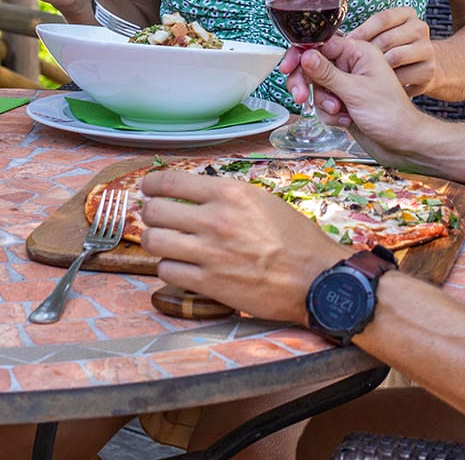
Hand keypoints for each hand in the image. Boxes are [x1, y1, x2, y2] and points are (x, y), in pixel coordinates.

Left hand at [139, 168, 347, 321]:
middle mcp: (215, 220)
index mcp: (230, 194)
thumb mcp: (264, 202)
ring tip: (166, 244)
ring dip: (156, 242)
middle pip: (154, 211)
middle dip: (151, 215)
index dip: (152, 184)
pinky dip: (169, 268)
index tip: (149, 189)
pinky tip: (180, 266)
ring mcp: (209, 253)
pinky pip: (167, 271)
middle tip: (156, 219)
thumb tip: (197, 197)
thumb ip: (228, 197)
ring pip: (154, 241)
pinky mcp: (208, 283)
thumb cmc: (296, 240)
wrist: (316, 279)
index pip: (170, 181)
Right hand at [283, 39, 439, 168]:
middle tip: (300, 97)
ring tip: (339, 112)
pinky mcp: (345, 101)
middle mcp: (352, 65)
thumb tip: (305, 55)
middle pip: (314, 65)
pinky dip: (330, 114)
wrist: (403, 144)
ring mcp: (348, 84)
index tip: (288, 68)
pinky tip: (346, 120)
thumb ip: (326, 73)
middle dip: (307, 84)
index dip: (302, 55)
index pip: (321, 44)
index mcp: (359, 53)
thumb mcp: (355, 91)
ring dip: (323, 103)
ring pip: (317, 87)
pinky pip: (324, 103)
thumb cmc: (390, 115)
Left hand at [349, 7, 435, 95]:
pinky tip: (381, 84)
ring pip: (395, 57)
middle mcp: (420, 28)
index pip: (383, 18)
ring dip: (377, 68)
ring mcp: (427, 49)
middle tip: (352, 62)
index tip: (348, 42)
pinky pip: (403, 76)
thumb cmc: (395, 50)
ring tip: (365, 73)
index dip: (363, 31)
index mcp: (407, 14)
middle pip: (387, 39)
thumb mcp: (384, 35)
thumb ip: (367, 34)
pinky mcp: (428, 70)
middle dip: (367, 52)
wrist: (425, 69)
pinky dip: (388, 82)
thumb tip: (336, 39)